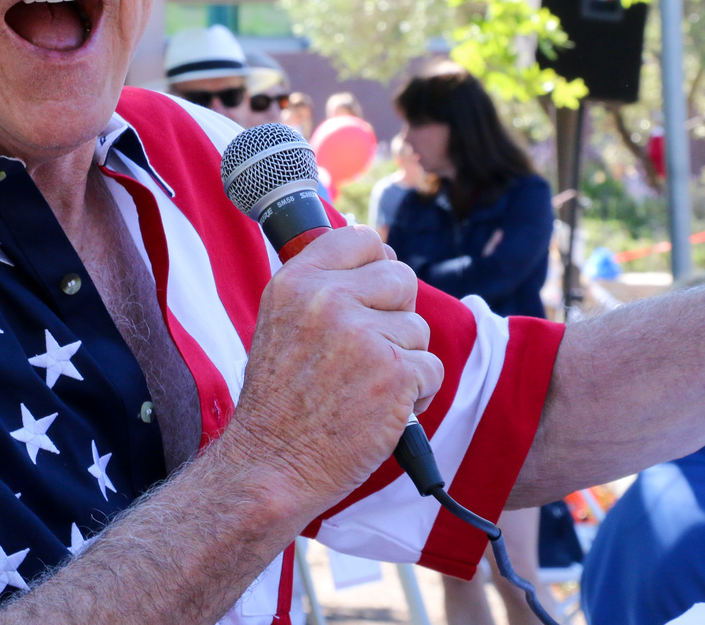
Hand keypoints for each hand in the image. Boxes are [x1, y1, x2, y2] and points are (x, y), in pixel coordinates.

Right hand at [219, 225, 443, 520]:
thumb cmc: (280, 400)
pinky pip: (431, 368)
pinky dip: (415, 394)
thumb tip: (379, 255)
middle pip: (401, 278)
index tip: (371, 291)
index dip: (376, 264)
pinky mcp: (395, 374)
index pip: (360, 239)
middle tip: (367, 351)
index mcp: (296, 282)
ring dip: (404, 360)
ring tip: (365, 387)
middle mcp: (328, 300)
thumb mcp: (281, 322)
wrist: (273, 464)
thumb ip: (322, 287)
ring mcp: (363, 335)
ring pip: (418, 329)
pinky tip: (380, 410)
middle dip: (396, 316)